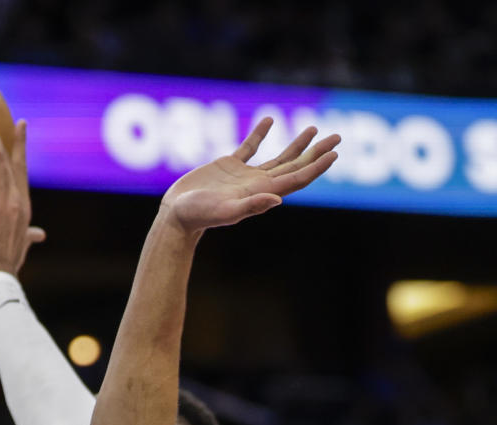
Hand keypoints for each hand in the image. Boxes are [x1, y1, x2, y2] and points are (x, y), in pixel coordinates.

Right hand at [161, 118, 339, 233]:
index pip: (296, 177)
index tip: (334, 153)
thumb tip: (277, 199)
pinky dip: (260, 133)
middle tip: (337, 137)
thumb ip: (250, 206)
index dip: (316, 166)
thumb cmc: (198, 216)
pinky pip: (249, 147)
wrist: (176, 217)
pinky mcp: (228, 167)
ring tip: (314, 128)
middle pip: (294, 166)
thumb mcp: (224, 212)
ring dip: (297, 144)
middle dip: (316, 152)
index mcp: (261, 191)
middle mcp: (258, 183)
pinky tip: (269, 119)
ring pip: (278, 157)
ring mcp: (244, 175)